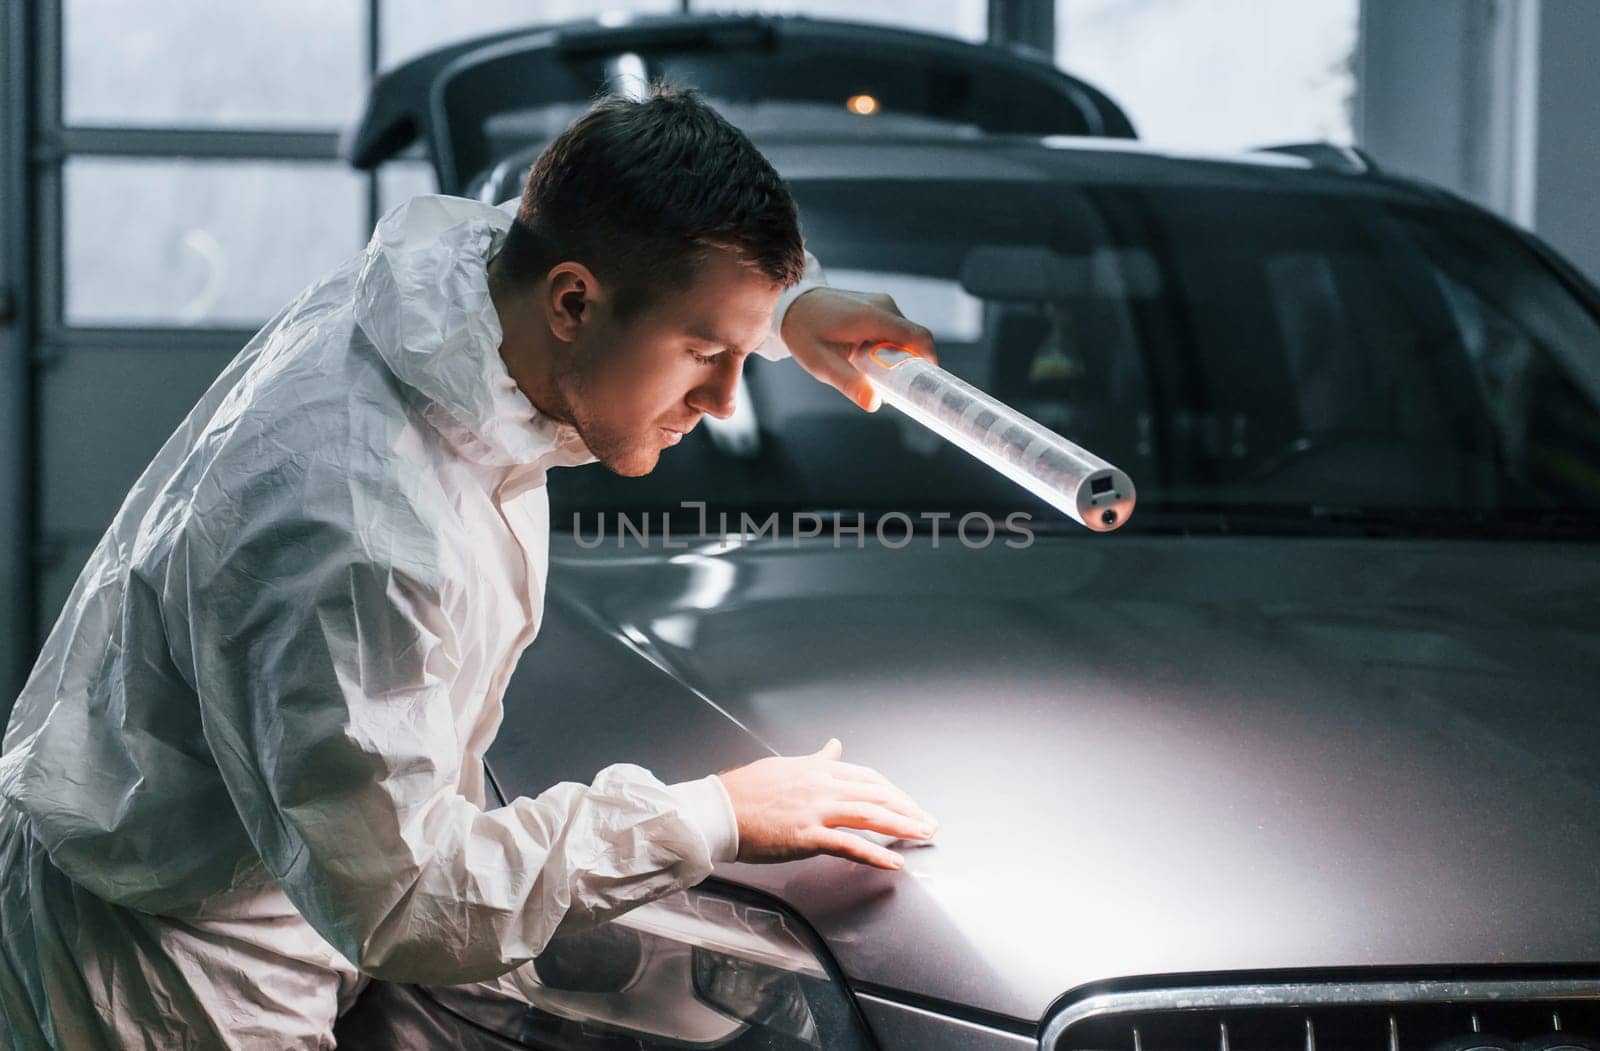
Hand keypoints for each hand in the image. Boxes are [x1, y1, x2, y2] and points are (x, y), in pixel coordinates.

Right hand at [717, 738, 937, 869]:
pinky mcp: (807, 836)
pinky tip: (895, 863)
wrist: (720, 810)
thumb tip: (834, 746)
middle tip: (928, 822)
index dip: (893, 791)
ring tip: (923, 835)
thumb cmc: (746, 790)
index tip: (909, 803)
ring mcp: (816, 811)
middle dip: (907, 808)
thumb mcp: (786, 766)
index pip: (868, 778)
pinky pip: (850, 846)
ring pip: (870, 815)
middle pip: (877, 794)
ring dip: (903, 825)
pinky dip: (876, 855)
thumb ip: (816, 760)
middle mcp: (823, 786)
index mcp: (818, 770)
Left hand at [780, 288, 937, 411]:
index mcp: (874, 318)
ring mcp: (883, 304)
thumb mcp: (822, 364)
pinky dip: (890, 348)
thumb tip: (875, 404)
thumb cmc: (805, 333)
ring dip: (897, 358)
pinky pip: (896, 331)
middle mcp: (884, 306)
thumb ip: (849, 383)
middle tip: (892, 389)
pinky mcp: (880, 307)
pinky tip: (867, 359)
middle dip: (909, 367)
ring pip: (906, 338)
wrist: (793, 304)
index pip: (919, 338)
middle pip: (915, 341)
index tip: (926, 386)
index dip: (929, 363)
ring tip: (870, 372)